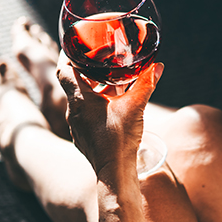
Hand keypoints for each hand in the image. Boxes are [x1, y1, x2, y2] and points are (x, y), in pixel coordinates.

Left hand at [56, 50, 163, 177]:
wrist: (114, 173)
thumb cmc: (120, 139)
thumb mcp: (135, 106)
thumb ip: (146, 84)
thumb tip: (158, 67)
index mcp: (80, 100)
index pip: (63, 70)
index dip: (66, 55)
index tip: (75, 47)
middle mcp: (74, 112)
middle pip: (72, 85)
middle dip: (84, 72)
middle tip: (98, 62)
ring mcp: (77, 127)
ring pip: (80, 102)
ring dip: (91, 91)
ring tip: (110, 84)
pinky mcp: (84, 140)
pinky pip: (86, 117)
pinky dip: (95, 108)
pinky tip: (112, 109)